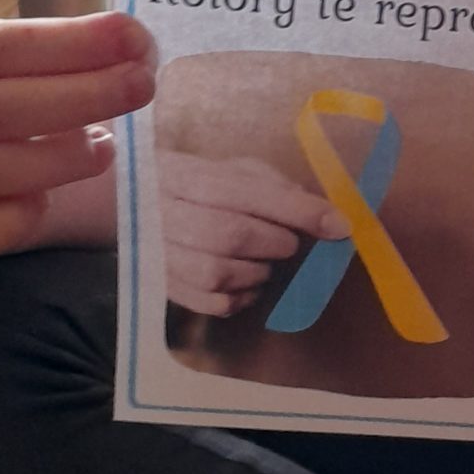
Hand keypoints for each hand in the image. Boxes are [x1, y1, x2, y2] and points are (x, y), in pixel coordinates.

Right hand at [0, 13, 156, 267]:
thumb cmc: (6, 106)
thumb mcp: (29, 67)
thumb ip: (75, 54)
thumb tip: (137, 45)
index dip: (67, 43)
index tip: (134, 40)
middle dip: (78, 96)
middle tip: (141, 88)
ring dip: (53, 161)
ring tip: (106, 150)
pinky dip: (6, 223)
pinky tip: (45, 205)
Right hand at [157, 148, 347, 317]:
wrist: (133, 206)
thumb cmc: (200, 185)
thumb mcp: (235, 170)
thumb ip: (275, 186)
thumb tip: (321, 213)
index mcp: (191, 176)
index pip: (249, 192)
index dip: (298, 212)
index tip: (340, 227)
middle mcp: (167, 214)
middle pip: (231, 235)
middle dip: (275, 243)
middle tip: (288, 243)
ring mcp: (160, 254)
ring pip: (219, 274)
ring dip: (258, 273)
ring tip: (263, 262)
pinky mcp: (162, 286)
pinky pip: (210, 303)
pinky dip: (240, 299)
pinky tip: (246, 286)